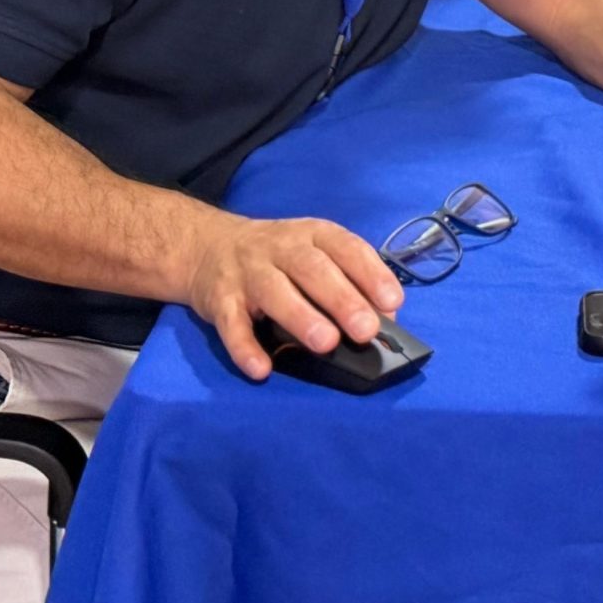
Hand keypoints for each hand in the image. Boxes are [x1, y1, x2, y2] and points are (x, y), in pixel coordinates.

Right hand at [184, 213, 403, 381]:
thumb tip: (384, 319)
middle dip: (342, 299)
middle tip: (366, 330)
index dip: (371, 274)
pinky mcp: (219, 299)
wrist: (210, 246)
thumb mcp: (314, 254)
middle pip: (313, 270)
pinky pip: (231, 324)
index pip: (346, 248)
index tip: (393, 302)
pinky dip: (245, 347)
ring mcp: (247, 272)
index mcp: (313, 234)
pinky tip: (262, 368)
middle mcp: (281, 247)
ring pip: (273, 291)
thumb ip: (348, 280)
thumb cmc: (278, 257)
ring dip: (301, 317)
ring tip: (326, 344)